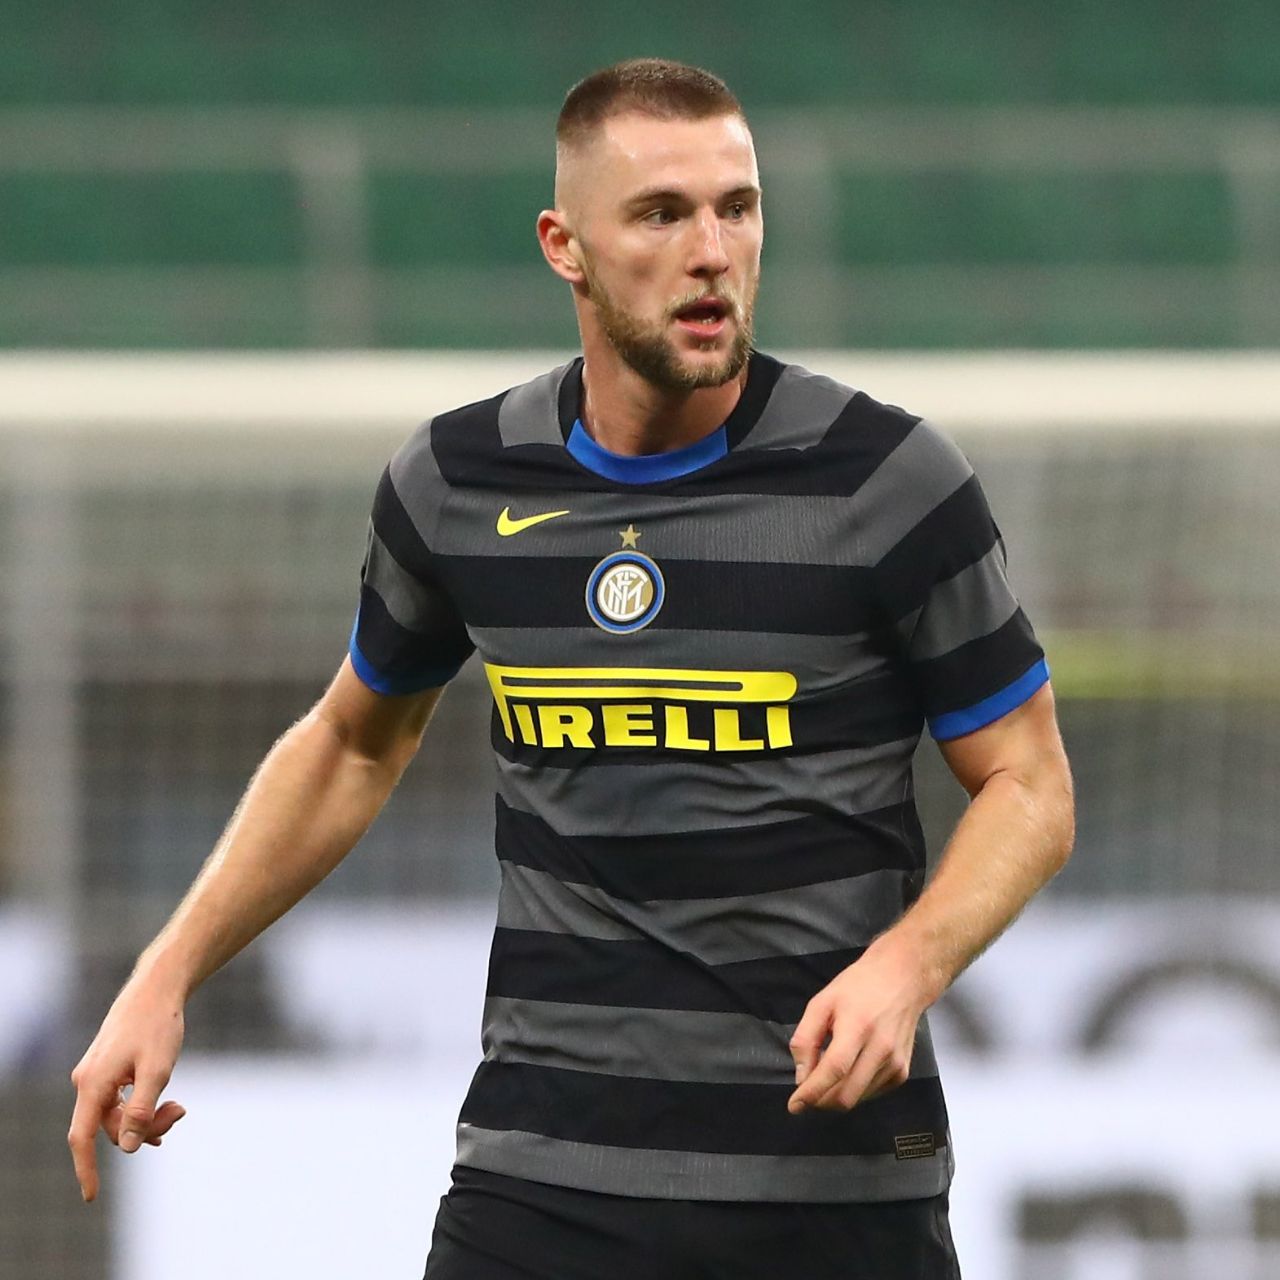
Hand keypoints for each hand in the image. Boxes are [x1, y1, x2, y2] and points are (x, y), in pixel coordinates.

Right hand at [68, 978, 187, 1201]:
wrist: (157, 988)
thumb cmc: (158, 1025)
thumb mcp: (157, 1070)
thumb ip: (141, 1111)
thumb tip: (125, 1148)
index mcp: (93, 1084)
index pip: (81, 1138)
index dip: (86, 1169)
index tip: (91, 1197)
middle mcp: (87, 1080)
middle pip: (108, 1126)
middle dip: (143, 1130)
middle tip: (180, 1113)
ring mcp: (96, 1073)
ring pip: (117, 1113)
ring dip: (147, 1117)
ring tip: (180, 1108)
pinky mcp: (107, 1066)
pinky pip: (120, 1100)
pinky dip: (141, 1106)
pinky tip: (166, 1109)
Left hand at [787, 936, 935, 1113]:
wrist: (903, 979)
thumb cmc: (858, 987)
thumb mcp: (822, 1003)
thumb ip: (806, 1039)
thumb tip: (801, 1077)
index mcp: (858, 1027)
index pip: (834, 1070)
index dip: (812, 1092)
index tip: (794, 1106)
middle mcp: (881, 1049)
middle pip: (847, 1095)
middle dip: (820, 1101)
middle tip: (807, 1093)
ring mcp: (895, 1063)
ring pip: (858, 1099)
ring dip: (836, 1096)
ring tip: (827, 1075)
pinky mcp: (902, 1071)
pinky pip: (871, 1093)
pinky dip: (854, 1090)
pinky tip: (849, 1071)